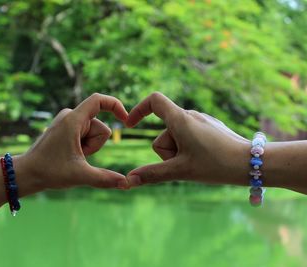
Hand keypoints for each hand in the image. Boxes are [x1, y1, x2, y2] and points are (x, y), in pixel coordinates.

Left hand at [16, 93, 129, 193]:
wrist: (26, 173)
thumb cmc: (49, 172)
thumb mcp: (80, 176)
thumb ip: (105, 178)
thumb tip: (126, 184)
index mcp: (73, 120)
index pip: (99, 100)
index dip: (115, 105)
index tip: (126, 120)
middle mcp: (70, 116)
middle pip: (100, 127)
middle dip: (96, 145)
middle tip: (78, 156)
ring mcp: (67, 122)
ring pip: (94, 133)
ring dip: (89, 148)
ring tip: (72, 157)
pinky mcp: (65, 129)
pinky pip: (85, 135)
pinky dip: (84, 147)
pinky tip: (70, 156)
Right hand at [125, 92, 250, 186]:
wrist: (252, 163)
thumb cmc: (216, 165)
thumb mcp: (181, 171)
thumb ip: (152, 174)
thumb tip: (128, 180)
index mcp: (180, 119)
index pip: (154, 101)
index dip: (138, 110)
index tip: (130, 125)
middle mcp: (191, 115)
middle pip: (163, 133)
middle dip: (168, 152)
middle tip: (187, 164)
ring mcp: (202, 121)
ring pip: (177, 139)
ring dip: (180, 154)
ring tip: (199, 163)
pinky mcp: (211, 128)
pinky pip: (190, 139)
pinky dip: (190, 151)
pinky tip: (206, 159)